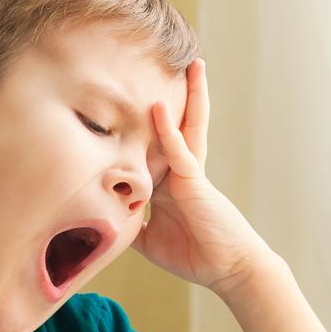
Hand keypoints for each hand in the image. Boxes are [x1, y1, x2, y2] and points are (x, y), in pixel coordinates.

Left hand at [133, 59, 273, 294]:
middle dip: (179, 94)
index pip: (155, 144)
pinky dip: (168, 130)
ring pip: (186, 127)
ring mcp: (189, 173)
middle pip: (176, 125)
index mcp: (169, 182)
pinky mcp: (195, 182)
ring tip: (192, 65)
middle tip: (173, 63)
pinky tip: (159, 107)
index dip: (148, 121)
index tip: (134, 96)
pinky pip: (180, 151)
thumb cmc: (195, 255)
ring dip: (189, 95)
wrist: (228, 269)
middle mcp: (180, 171)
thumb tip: (101, 221)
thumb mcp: (149, 241)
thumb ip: (129, 225)